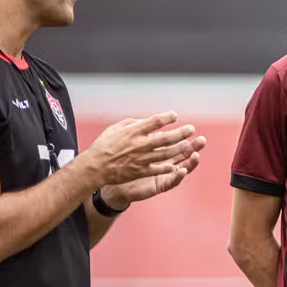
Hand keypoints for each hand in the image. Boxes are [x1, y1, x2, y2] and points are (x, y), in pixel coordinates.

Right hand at [81, 112, 198, 185]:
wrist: (95, 167)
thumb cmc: (104, 145)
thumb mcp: (115, 128)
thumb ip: (131, 124)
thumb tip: (145, 121)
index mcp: (133, 132)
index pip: (154, 122)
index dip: (166, 118)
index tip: (175, 115)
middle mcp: (139, 145)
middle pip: (165, 138)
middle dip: (180, 133)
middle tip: (191, 129)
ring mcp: (141, 159)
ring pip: (165, 154)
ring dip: (178, 149)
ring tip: (189, 145)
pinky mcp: (140, 171)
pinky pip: (157, 169)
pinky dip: (167, 167)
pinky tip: (176, 165)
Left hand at [101, 134, 206, 206]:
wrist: (113, 181)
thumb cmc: (123, 162)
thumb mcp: (134, 145)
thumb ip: (144, 135)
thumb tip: (152, 124)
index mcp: (160, 153)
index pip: (176, 143)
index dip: (185, 137)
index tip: (192, 129)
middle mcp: (166, 164)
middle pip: (184, 155)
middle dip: (194, 147)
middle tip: (202, 140)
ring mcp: (164, 175)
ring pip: (182, 168)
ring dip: (190, 162)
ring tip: (196, 155)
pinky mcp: (159, 186)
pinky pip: (170, 182)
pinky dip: (177, 177)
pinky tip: (182, 171)